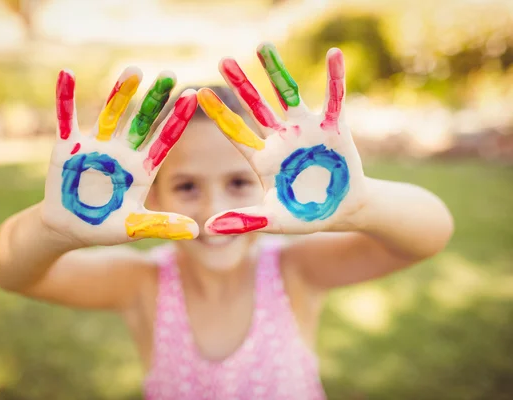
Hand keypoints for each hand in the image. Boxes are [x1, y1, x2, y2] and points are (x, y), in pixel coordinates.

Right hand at [41, 67, 199, 245]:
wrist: (68, 228)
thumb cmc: (105, 228)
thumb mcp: (135, 227)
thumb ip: (162, 225)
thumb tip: (197, 231)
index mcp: (142, 168)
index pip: (164, 140)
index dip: (176, 120)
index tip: (192, 96)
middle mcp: (122, 151)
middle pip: (141, 120)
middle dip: (154, 99)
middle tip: (170, 74)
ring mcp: (96, 146)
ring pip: (110, 114)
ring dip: (120, 93)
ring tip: (135, 70)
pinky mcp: (68, 146)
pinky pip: (67, 118)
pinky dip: (66, 98)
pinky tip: (67, 74)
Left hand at [197, 43, 367, 234]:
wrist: (342, 211)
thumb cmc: (303, 216)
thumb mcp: (272, 220)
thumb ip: (243, 221)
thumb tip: (206, 229)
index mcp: (262, 158)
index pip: (236, 133)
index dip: (219, 115)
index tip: (198, 93)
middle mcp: (280, 138)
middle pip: (256, 107)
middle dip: (241, 85)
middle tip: (223, 61)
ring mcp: (305, 130)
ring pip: (288, 95)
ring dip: (276, 73)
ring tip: (262, 47)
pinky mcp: (333, 127)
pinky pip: (334, 98)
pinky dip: (335, 78)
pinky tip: (334, 54)